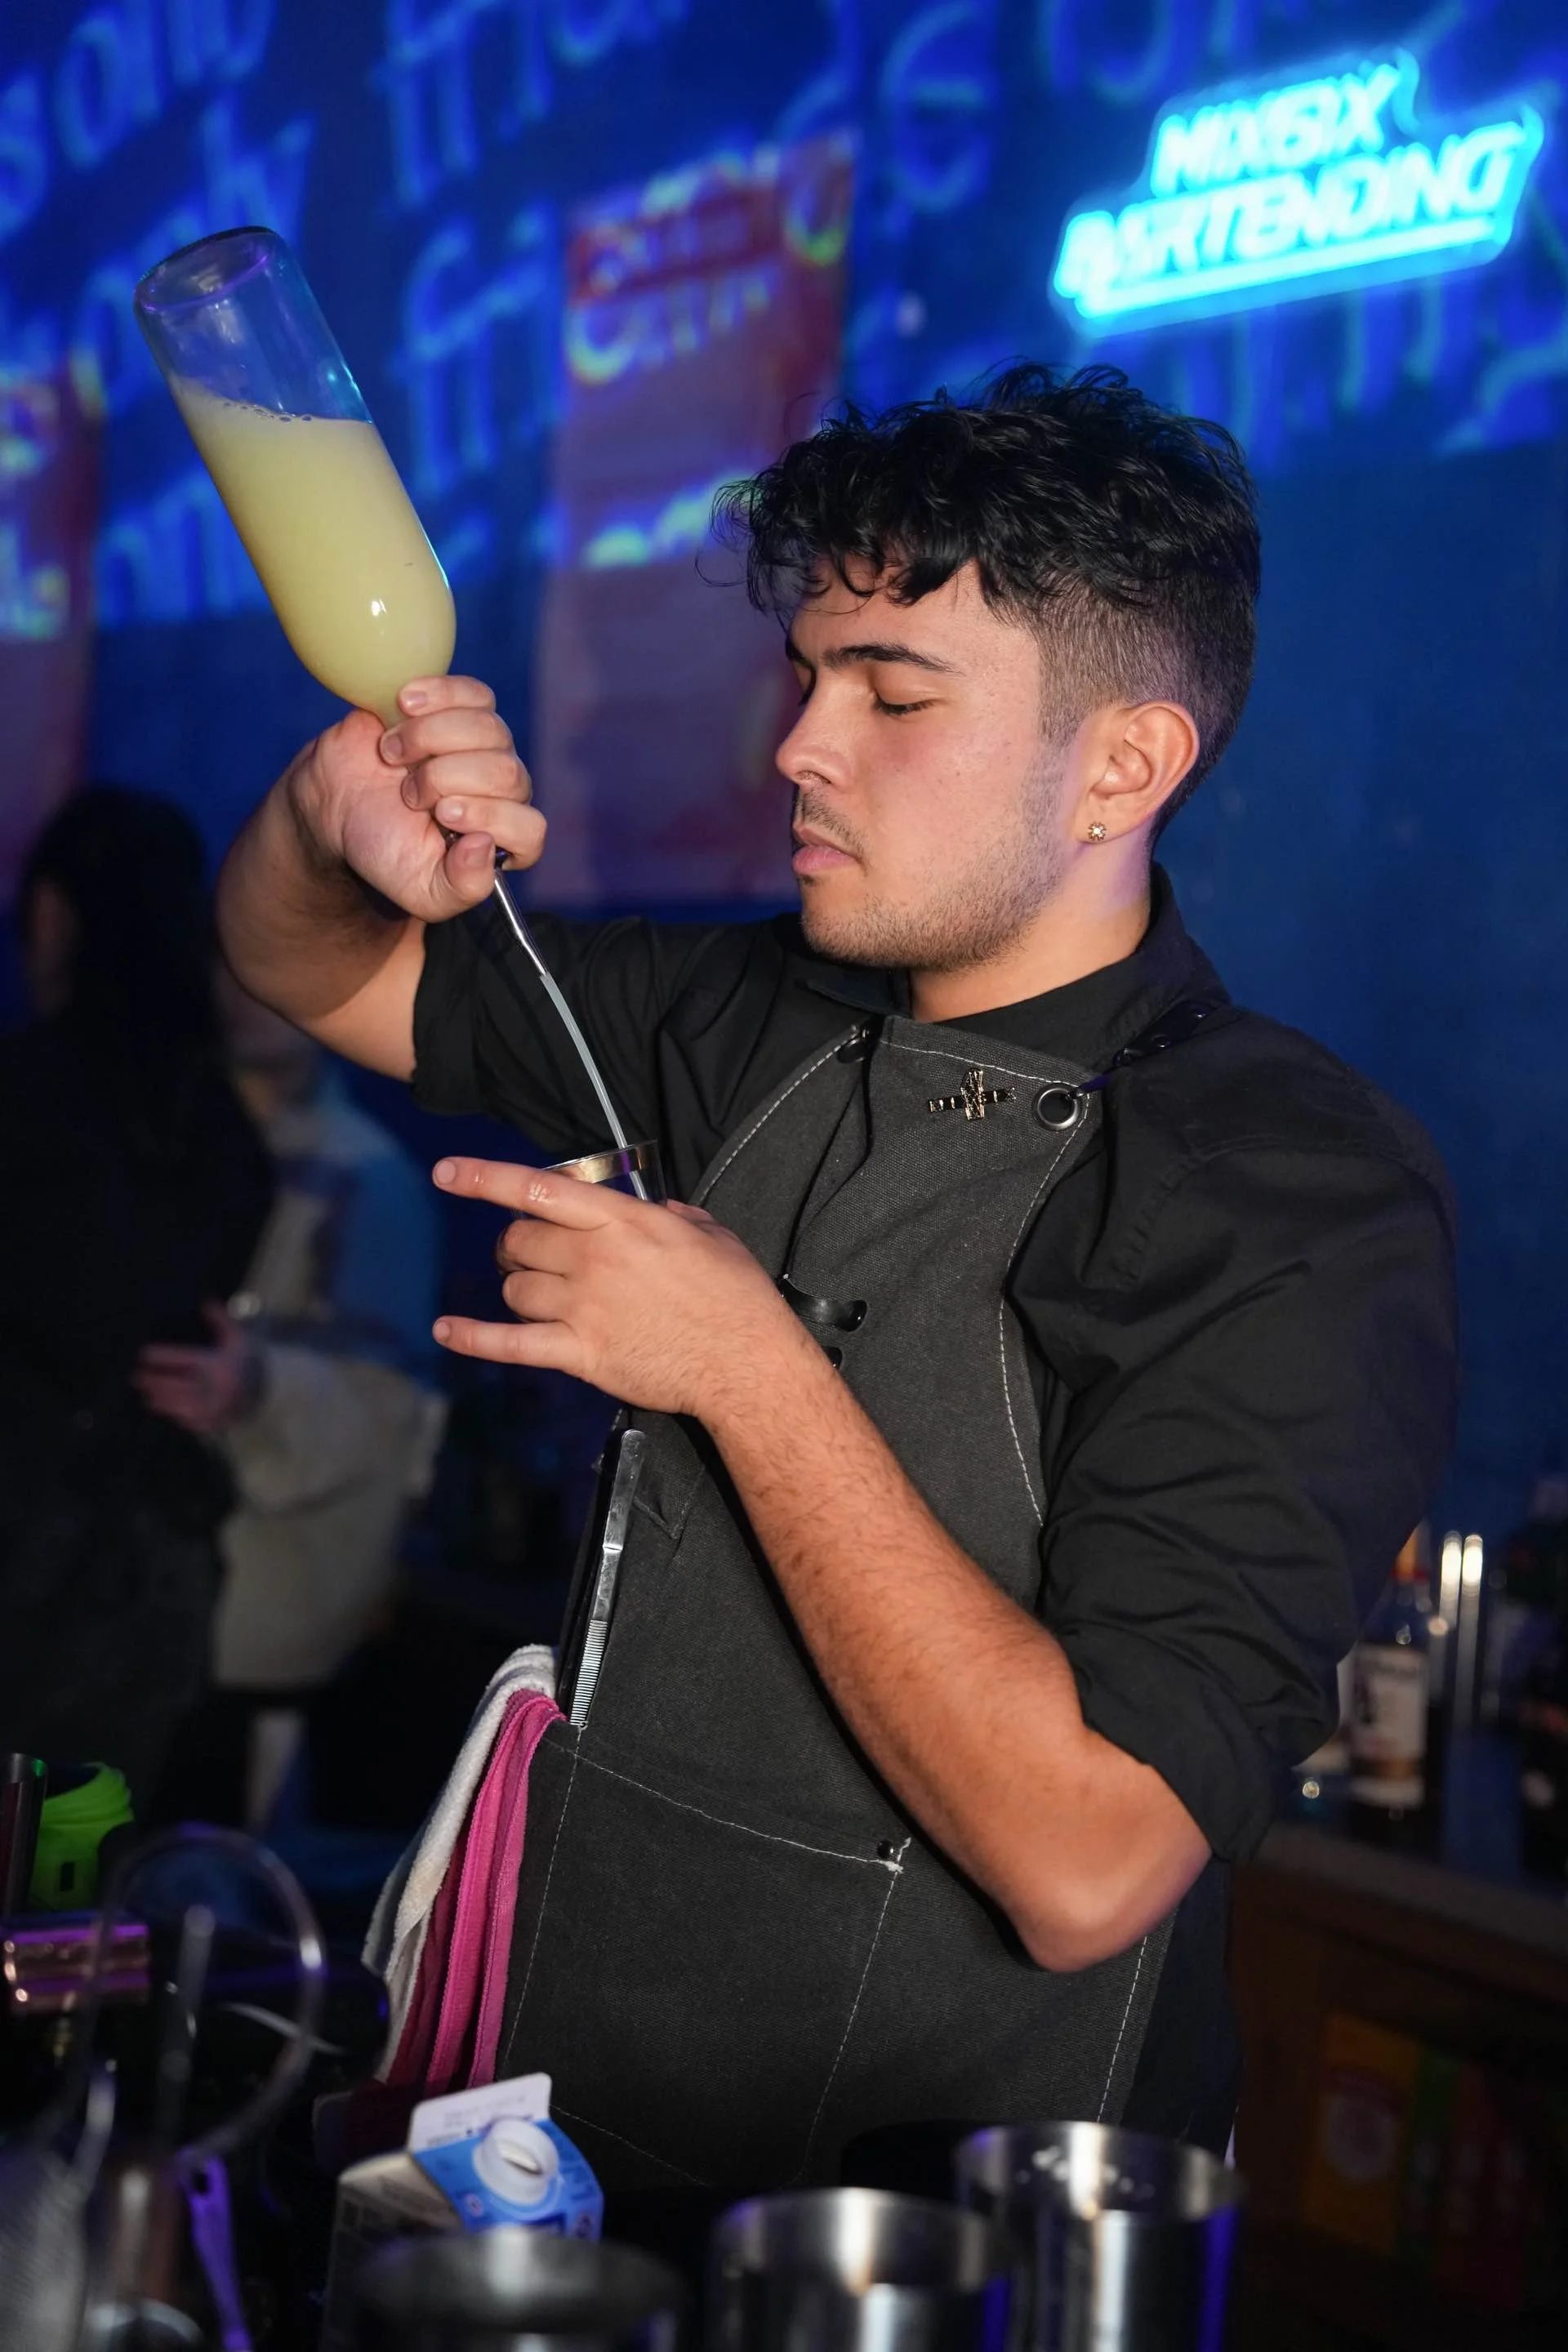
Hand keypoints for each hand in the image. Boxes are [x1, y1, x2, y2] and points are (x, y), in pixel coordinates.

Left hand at [134, 1303, 262, 1436]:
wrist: (266, 1390)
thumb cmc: (244, 1359)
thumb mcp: (236, 1338)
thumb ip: (221, 1320)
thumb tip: (206, 1300)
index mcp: (220, 1364)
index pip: (186, 1359)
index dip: (164, 1356)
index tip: (144, 1353)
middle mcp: (217, 1387)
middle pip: (179, 1384)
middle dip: (157, 1381)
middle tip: (137, 1377)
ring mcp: (216, 1406)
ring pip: (182, 1403)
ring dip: (161, 1399)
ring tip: (146, 1393)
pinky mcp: (216, 1420)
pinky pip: (189, 1418)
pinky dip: (174, 1411)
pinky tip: (160, 1405)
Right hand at [286, 675, 544, 922]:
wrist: (339, 804)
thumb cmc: (383, 849)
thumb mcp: (420, 890)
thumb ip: (462, 886)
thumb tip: (486, 847)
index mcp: (504, 839)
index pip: (529, 829)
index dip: (488, 817)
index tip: (440, 814)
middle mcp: (505, 791)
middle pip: (507, 773)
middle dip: (446, 780)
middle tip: (408, 793)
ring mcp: (487, 745)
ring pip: (489, 728)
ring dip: (430, 739)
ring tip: (393, 755)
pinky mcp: (462, 708)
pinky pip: (474, 694)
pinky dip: (436, 696)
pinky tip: (403, 706)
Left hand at [430, 1158, 810, 1419]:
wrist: (745, 1362)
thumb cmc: (736, 1295)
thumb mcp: (708, 1233)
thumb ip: (670, 1214)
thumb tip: (652, 1210)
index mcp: (623, 1221)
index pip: (538, 1189)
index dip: (484, 1178)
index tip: (447, 1172)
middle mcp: (594, 1258)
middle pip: (520, 1240)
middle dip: (516, 1244)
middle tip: (527, 1253)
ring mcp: (583, 1306)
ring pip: (514, 1288)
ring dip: (517, 1288)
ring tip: (535, 1294)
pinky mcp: (580, 1352)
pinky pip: (511, 1343)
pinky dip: (474, 1337)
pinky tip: (446, 1330)